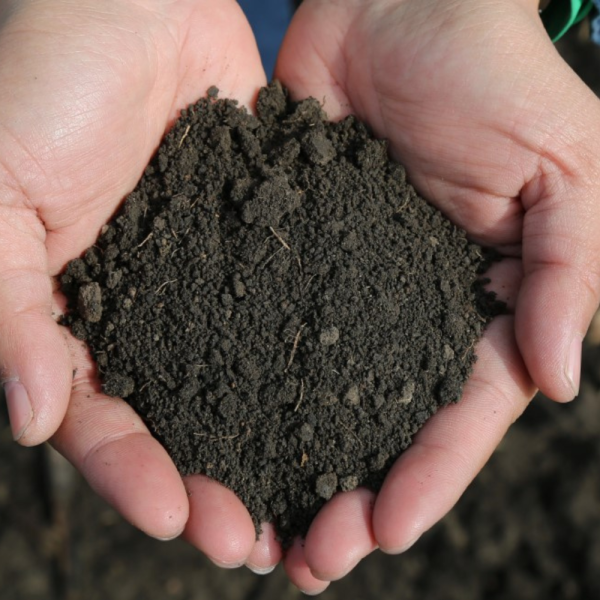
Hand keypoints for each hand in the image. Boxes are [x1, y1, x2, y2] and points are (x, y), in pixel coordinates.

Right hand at [0, 0, 283, 568]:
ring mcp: (208, 282)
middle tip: (251, 542)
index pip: (100, 420)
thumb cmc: (40, 79)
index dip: (131, 474)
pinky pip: (286, 312)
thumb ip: (4, 309)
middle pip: (179, 421)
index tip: (174, 518)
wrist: (124, 5)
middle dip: (209, 484)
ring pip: (239, 382)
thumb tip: (31, 418)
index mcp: (74, 315)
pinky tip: (342, 405)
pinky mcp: (262, 242)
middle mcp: (147, 311)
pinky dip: (309, 361)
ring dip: (268, 444)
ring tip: (308, 503)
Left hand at [276, 0, 599, 591]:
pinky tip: (213, 430)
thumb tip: (558, 381)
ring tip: (256, 528)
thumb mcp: (561, 169)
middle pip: (381, 425)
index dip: (428, 477)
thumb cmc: (492, 74)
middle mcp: (408, 311)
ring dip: (289, 461)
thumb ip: (569, 272)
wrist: (398, 8)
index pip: (461, 413)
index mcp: (483, 304)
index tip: (384, 533)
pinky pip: (261, 326)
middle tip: (309, 562)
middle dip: (351, 495)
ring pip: (317, 394)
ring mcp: (342, 287)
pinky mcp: (286, 253)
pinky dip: (241, 382)